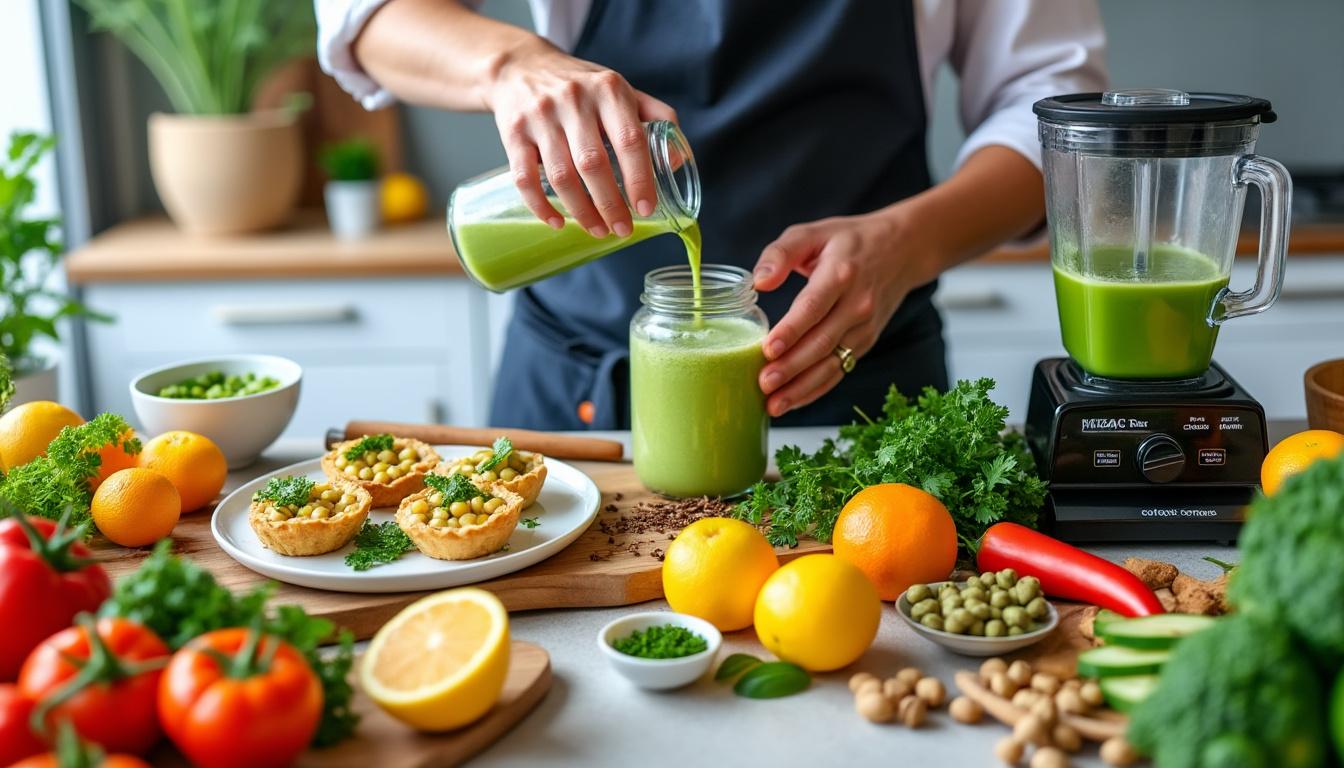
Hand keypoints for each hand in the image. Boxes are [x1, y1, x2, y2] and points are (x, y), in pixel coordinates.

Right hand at [486, 39, 677, 237]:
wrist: (521, 67)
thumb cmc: (581, 86)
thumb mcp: (620, 89)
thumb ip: (656, 118)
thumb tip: (677, 160)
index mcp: (608, 90)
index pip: (630, 140)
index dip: (640, 178)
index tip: (646, 208)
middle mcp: (574, 100)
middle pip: (593, 164)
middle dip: (610, 204)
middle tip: (622, 229)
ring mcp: (540, 117)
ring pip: (561, 176)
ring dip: (581, 211)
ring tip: (597, 229)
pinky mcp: (513, 133)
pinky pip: (524, 178)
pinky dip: (540, 206)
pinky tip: (557, 222)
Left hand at [753, 209, 933, 416]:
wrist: (902, 250)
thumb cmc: (848, 241)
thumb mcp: (812, 233)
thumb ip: (781, 253)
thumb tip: (759, 282)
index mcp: (841, 273)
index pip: (813, 306)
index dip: (791, 330)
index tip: (767, 349)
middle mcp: (857, 304)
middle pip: (822, 342)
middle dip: (792, 367)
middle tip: (764, 384)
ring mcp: (864, 327)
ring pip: (831, 363)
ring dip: (802, 387)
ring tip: (773, 404)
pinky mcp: (865, 342)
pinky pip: (839, 370)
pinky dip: (816, 389)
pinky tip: (793, 401)